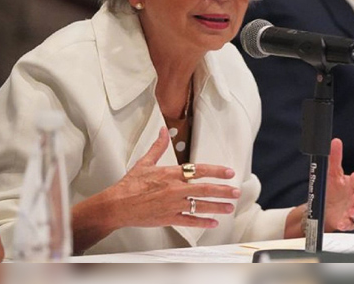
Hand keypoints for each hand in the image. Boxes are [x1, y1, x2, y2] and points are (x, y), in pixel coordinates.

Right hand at [105, 127, 241, 229]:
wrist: (117, 205)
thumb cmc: (130, 185)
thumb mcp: (145, 162)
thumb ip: (158, 147)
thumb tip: (163, 131)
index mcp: (171, 174)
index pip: (199, 170)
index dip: (217, 171)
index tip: (229, 172)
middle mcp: (175, 189)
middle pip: (205, 189)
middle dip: (223, 191)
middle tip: (236, 192)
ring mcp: (173, 205)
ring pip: (200, 206)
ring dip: (217, 207)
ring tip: (229, 207)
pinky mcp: (168, 218)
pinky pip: (190, 221)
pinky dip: (202, 222)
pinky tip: (213, 223)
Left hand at [324, 138, 353, 231]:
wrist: (324, 209)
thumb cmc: (331, 190)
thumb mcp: (331, 173)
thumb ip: (334, 158)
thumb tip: (335, 141)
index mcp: (351, 184)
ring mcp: (352, 210)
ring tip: (351, 211)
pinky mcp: (348, 222)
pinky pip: (351, 224)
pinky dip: (348, 224)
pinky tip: (343, 223)